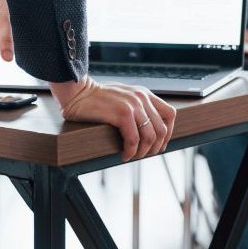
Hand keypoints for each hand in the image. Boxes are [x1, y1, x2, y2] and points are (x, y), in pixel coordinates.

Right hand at [51, 77, 176, 161]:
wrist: (78, 92)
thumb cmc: (97, 98)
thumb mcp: (124, 97)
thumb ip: (137, 107)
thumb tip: (148, 130)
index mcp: (144, 94)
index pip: (170, 114)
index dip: (168, 133)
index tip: (159, 145)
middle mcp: (142, 98)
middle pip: (162, 130)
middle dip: (155, 148)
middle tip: (143, 155)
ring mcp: (133, 105)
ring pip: (150, 137)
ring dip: (142, 153)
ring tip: (132, 156)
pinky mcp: (121, 113)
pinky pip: (134, 139)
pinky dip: (130, 151)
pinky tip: (124, 155)